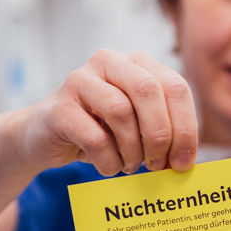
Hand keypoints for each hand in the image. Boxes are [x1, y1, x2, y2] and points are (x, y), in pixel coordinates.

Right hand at [18, 49, 197, 175]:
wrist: (44, 137)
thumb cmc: (100, 132)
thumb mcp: (137, 126)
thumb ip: (164, 131)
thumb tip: (186, 161)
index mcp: (136, 63)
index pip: (175, 87)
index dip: (186, 127)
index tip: (184, 162)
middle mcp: (109, 62)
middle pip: (148, 91)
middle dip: (161, 135)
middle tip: (159, 165)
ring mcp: (80, 80)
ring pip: (121, 112)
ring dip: (132, 150)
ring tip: (130, 166)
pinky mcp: (59, 107)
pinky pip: (95, 138)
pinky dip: (109, 161)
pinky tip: (109, 168)